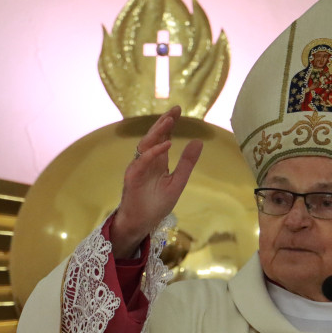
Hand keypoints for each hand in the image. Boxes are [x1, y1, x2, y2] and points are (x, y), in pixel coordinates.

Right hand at [111, 106, 201, 257]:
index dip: (170, 123)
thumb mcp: (178, 182)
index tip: (179, 109)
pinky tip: (167, 145)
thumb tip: (199, 141)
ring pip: (146, 144)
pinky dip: (154, 152)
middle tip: (175, 109)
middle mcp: (147, 161)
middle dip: (164, 122)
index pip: (164, 137)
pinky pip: (142, 161)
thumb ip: (187, 163)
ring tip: (169, 121)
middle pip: (154, 136)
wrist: (142, 223)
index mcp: (158, 161)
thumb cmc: (157, 205)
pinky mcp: (132, 176)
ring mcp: (138, 167)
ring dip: (158, 132)